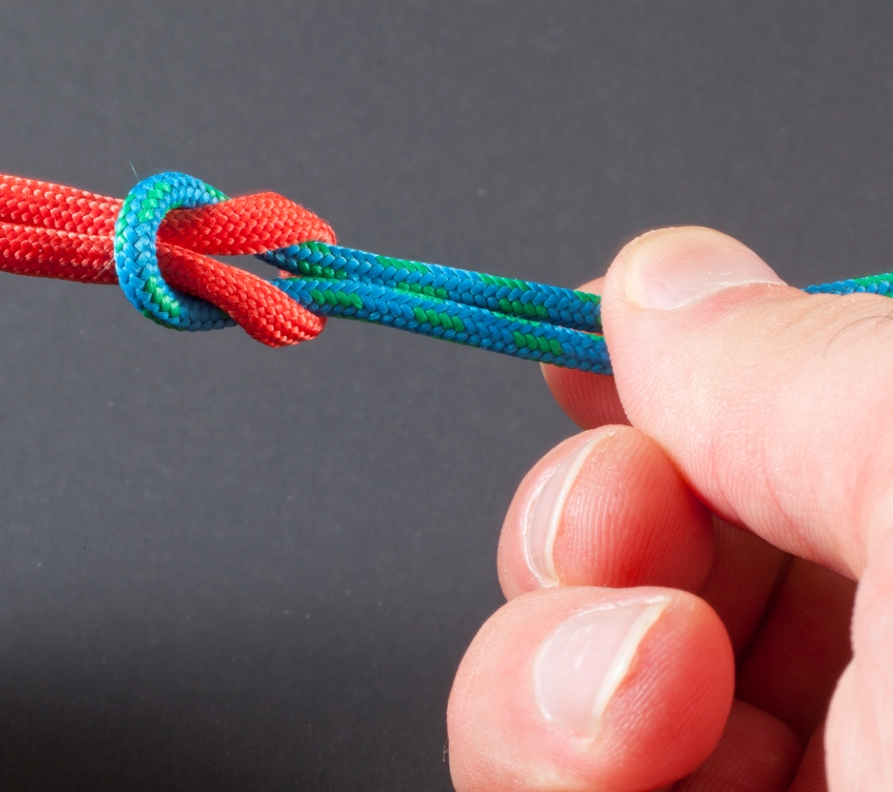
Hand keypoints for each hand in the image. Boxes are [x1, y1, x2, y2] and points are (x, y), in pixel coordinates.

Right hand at [447, 227, 892, 790]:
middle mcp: (875, 671)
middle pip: (645, 535)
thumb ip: (805, 368)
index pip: (778, 422)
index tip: (578, 346)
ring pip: (556, 656)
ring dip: (545, 654)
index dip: (666, 372)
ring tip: (644, 690)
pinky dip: (530, 755)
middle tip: (624, 527)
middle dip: (588, 516)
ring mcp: (763, 778)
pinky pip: (529, 769)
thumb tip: (664, 278)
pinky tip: (612, 766)